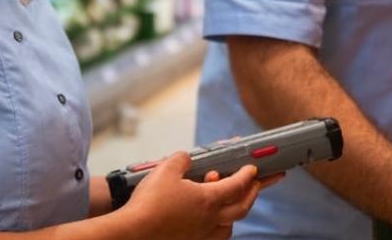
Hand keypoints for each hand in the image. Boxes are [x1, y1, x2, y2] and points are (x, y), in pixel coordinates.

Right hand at [120, 151, 265, 239]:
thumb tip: (187, 159)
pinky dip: (220, 229)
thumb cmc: (150, 202)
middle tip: (257, 184)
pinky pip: (214, 238)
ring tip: (234, 205)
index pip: (237, 185)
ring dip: (236, 214)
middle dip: (253, 193)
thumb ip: (182, 160)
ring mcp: (202, 235)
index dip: (248, 175)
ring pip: (229, 227)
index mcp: (208, 199)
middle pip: (241, 208)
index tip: (254, 168)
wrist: (134, 232)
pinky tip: (212, 224)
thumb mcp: (166, 169)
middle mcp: (210, 220)